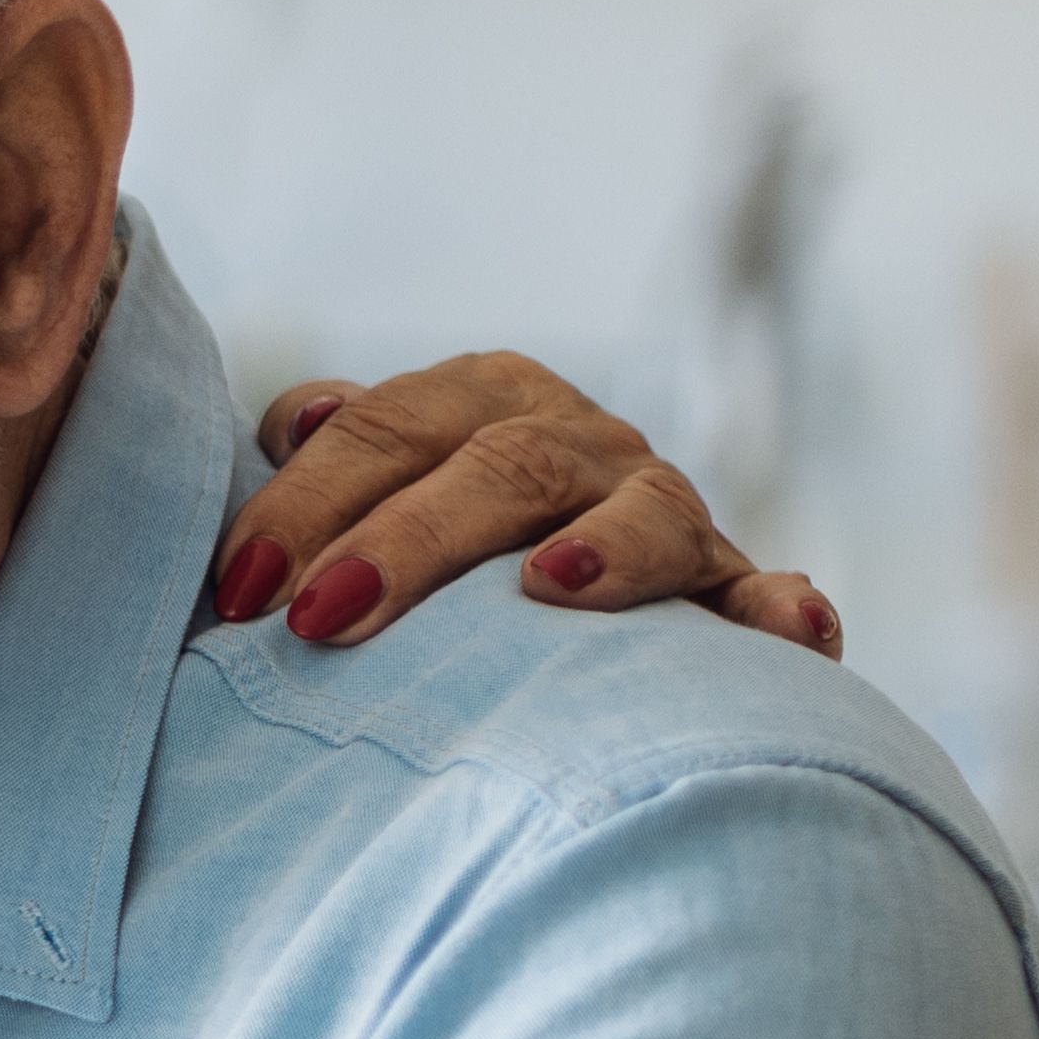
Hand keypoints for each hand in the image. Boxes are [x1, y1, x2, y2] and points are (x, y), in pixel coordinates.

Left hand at [211, 350, 842, 663]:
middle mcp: (577, 439)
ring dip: (605, 549)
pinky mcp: (727, 590)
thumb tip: (297, 423)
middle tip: (325, 618)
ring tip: (548, 586)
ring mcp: (660, 511)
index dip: (306, 501)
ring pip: (641, 513)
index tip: (241, 586)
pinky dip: (784, 613)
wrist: (551, 599)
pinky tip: (797, 638)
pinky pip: (766, 598)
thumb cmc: (426, 549)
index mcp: (481, 401)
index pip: (384, 429)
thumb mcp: (377, 481)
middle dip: (411, 539)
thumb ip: (334, 452)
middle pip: (501, 467)